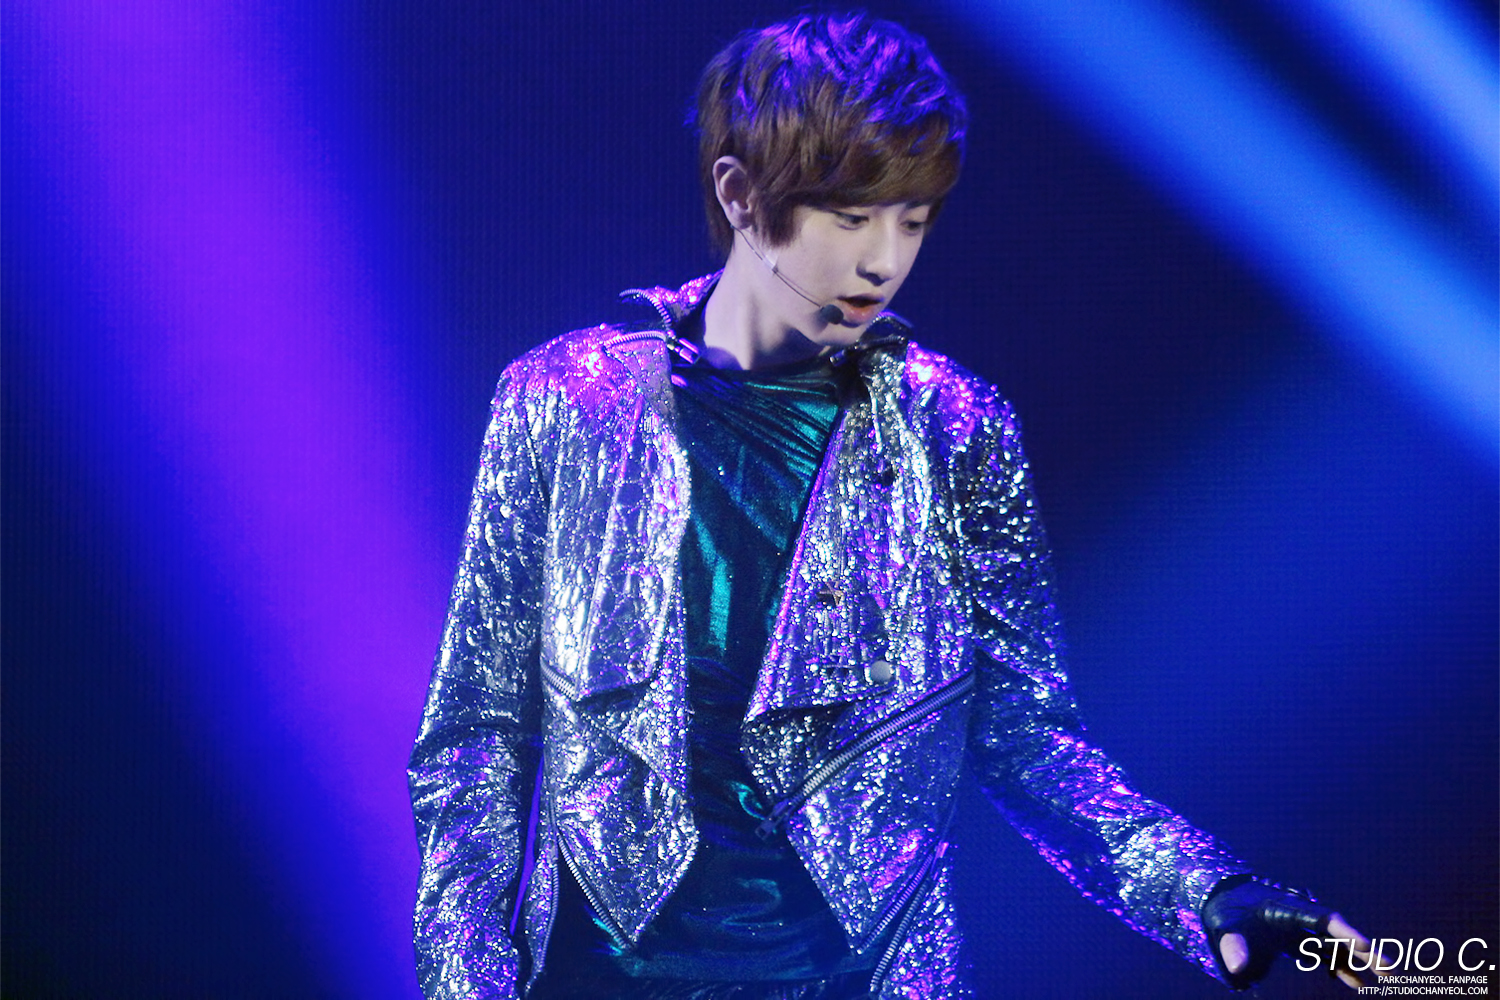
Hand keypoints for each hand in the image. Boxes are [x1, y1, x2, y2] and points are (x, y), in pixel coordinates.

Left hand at [1204, 878, 1376, 989]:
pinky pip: (1323, 957)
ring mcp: (1300, 931)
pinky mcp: (1296, 943)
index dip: (1343, 931)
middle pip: (1336, 933)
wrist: (1224, 903)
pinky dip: (1340, 969)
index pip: (1319, 918)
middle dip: (1363, 950)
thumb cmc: (1227, 909)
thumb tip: (1238, 971)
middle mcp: (1299, 918)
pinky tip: (1359, 983)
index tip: (1364, 944)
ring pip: (1335, 946)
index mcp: (1285, 907)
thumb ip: (1232, 944)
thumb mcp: (1224, 924)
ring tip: (1387, 978)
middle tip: (1390, 967)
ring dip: (1360, 961)